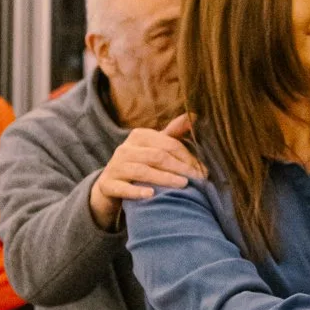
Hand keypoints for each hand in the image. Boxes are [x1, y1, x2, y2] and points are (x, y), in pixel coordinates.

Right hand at [88, 114, 204, 230]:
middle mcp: (125, 149)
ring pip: (142, 171)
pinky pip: (122, 188)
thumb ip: (172, 134)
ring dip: (165, 178)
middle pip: (157, 156)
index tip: (201, 170)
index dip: (186, 156)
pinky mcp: (107, 185)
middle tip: (197, 179)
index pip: (168, 143)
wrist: (110, 184)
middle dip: (180, 167)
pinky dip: (136, 191)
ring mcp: (115, 167)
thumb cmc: (139, 164)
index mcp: (139, 136)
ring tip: (183, 185)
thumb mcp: (154, 147)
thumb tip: (194, 115)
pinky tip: (151, 194)